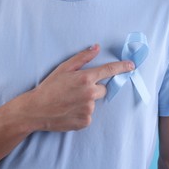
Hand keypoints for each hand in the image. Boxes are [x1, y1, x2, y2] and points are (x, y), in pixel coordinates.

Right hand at [16, 44, 134, 131]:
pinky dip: (82, 112)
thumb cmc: (49, 87)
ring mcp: (88, 109)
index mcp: (85, 78)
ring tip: (70, 101)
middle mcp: (90, 94)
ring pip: (95, 102)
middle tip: (77, 90)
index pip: (108, 70)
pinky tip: (70, 110)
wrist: (36, 110)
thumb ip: (82, 57)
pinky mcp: (85, 121)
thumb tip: (96, 47)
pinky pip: (89, 114)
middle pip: (103, 89)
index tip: (132, 66)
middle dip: (94, 88)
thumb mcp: (63, 68)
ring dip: (87, 101)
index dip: (122, 67)